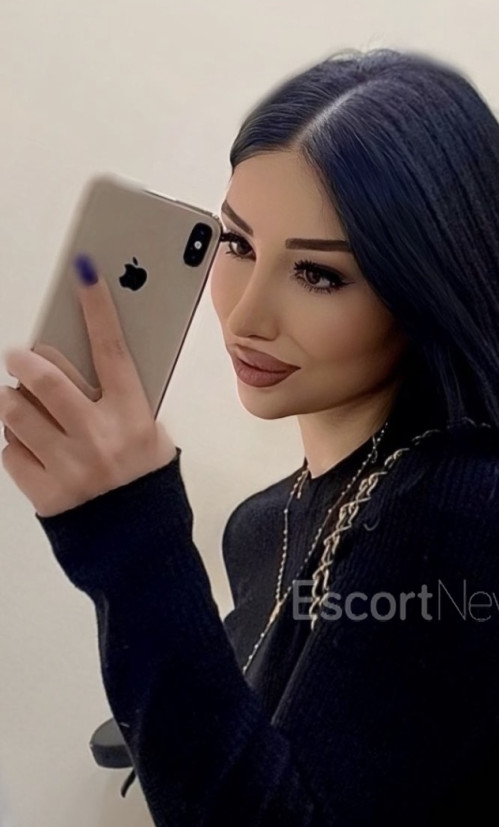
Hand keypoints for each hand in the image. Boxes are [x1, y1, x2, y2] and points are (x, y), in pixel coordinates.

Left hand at [0, 256, 176, 517]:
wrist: (141, 553)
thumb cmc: (146, 488)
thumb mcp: (153, 441)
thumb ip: (122, 404)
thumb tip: (85, 364)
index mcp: (133, 419)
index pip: (113, 350)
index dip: (98, 306)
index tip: (83, 270)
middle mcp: (100, 438)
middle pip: (45, 377)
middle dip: (24, 362)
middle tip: (19, 360)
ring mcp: (69, 466)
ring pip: (15, 411)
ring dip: (11, 401)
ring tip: (19, 405)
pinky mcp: (44, 492)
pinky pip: (9, 451)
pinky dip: (14, 445)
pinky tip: (31, 450)